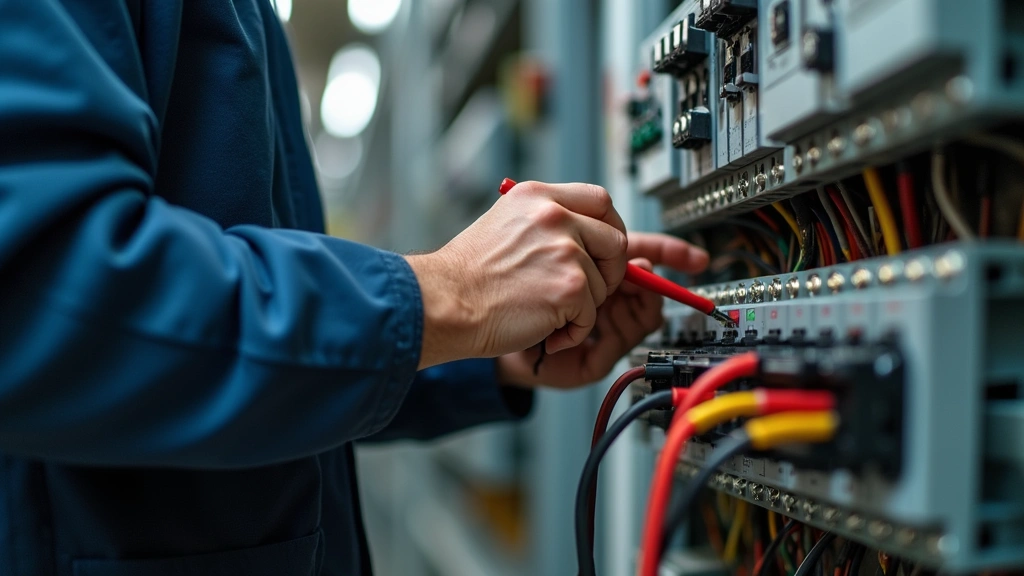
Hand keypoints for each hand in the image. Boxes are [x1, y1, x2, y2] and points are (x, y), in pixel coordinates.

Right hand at [405, 181, 627, 368]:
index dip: (610, 228)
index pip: (600, 200)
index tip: (604, 250)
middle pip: (616, 240)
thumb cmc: (466, 276)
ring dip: (582, 307)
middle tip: (585, 290)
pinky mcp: (571, 287)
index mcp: (538, 197)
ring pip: (604, 284)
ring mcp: (566, 251)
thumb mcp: (505, 224)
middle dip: (609, 270)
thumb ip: (546, 223)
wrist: (444, 303)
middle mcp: (554, 217)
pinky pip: (591, 316)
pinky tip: (544, 329)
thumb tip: (587, 238)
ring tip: (545, 312)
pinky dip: (572, 332)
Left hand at [495, 232, 708, 388]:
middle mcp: (601, 297)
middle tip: (627, 277)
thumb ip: (579, 235)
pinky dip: (612, 328)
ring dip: (630, 302)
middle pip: (649, 284)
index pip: (640, 254)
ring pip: (644, 312)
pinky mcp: (595, 356)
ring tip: (600, 299)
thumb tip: (621, 238)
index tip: (693, 259)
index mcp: (590, 266)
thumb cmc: (496, 283)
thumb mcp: (541, 241)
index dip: (668, 253)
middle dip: (642, 278)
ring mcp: (601, 326)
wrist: (467, 322)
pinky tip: (585, 324)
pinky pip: (626, 339)